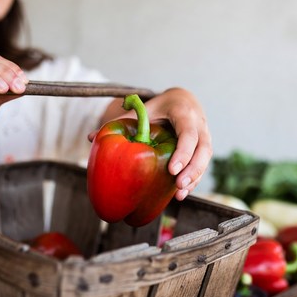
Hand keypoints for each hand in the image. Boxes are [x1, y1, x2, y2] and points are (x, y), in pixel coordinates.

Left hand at [96, 87, 211, 200]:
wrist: (183, 101)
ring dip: (195, 178)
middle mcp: (199, 124)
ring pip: (206, 159)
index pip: (188, 132)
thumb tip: (90, 138)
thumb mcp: (143, 110)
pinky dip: (194, 180)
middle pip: (203, 149)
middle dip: (193, 169)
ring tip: (180, 195)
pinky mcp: (202, 149)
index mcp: (183, 112)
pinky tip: (182, 194)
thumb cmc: (160, 107)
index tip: (172, 169)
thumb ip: (121, 122)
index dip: (183, 151)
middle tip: (178, 185)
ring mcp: (204, 137)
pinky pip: (202, 165)